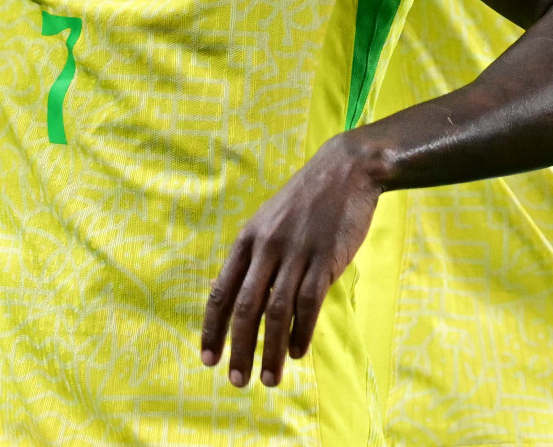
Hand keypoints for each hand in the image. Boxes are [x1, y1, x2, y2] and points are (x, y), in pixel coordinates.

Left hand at [200, 133, 383, 389]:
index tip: (207, 360)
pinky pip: (308, 304)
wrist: (345, 171)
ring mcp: (296, 253)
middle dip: (239, 349)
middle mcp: (266, 248)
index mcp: (247, 240)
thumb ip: (251, 256)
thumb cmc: (305, 200)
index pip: (221, 292)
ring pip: (276, 312)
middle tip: (236, 382)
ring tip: (269, 379)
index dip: (212, 329)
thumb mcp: (267, 221)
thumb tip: (226, 294)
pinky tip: (297, 353)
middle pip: (246, 308)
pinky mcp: (324, 259)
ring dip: (270, 351)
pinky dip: (300, 332)